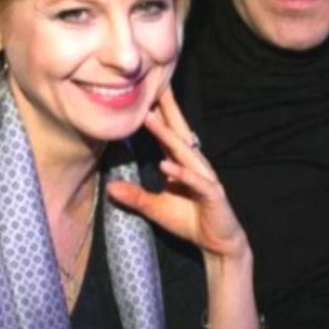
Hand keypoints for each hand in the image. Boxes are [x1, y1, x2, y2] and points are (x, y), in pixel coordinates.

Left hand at [106, 87, 247, 262]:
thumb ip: (136, 197)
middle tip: (154, 83)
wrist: (218, 244)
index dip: (156, 113)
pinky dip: (180, 173)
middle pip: (178, 131)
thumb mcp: (156, 208)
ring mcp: (204, 177)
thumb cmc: (189, 220)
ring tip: (148, 118)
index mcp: (182, 163)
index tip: (143, 91)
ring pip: (183, 151)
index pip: (167, 133)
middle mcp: (194, 164)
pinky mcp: (212, 194)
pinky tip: (166, 164)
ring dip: (166, 135)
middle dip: (166, 108)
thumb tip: (110, 188)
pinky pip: (195, 181)